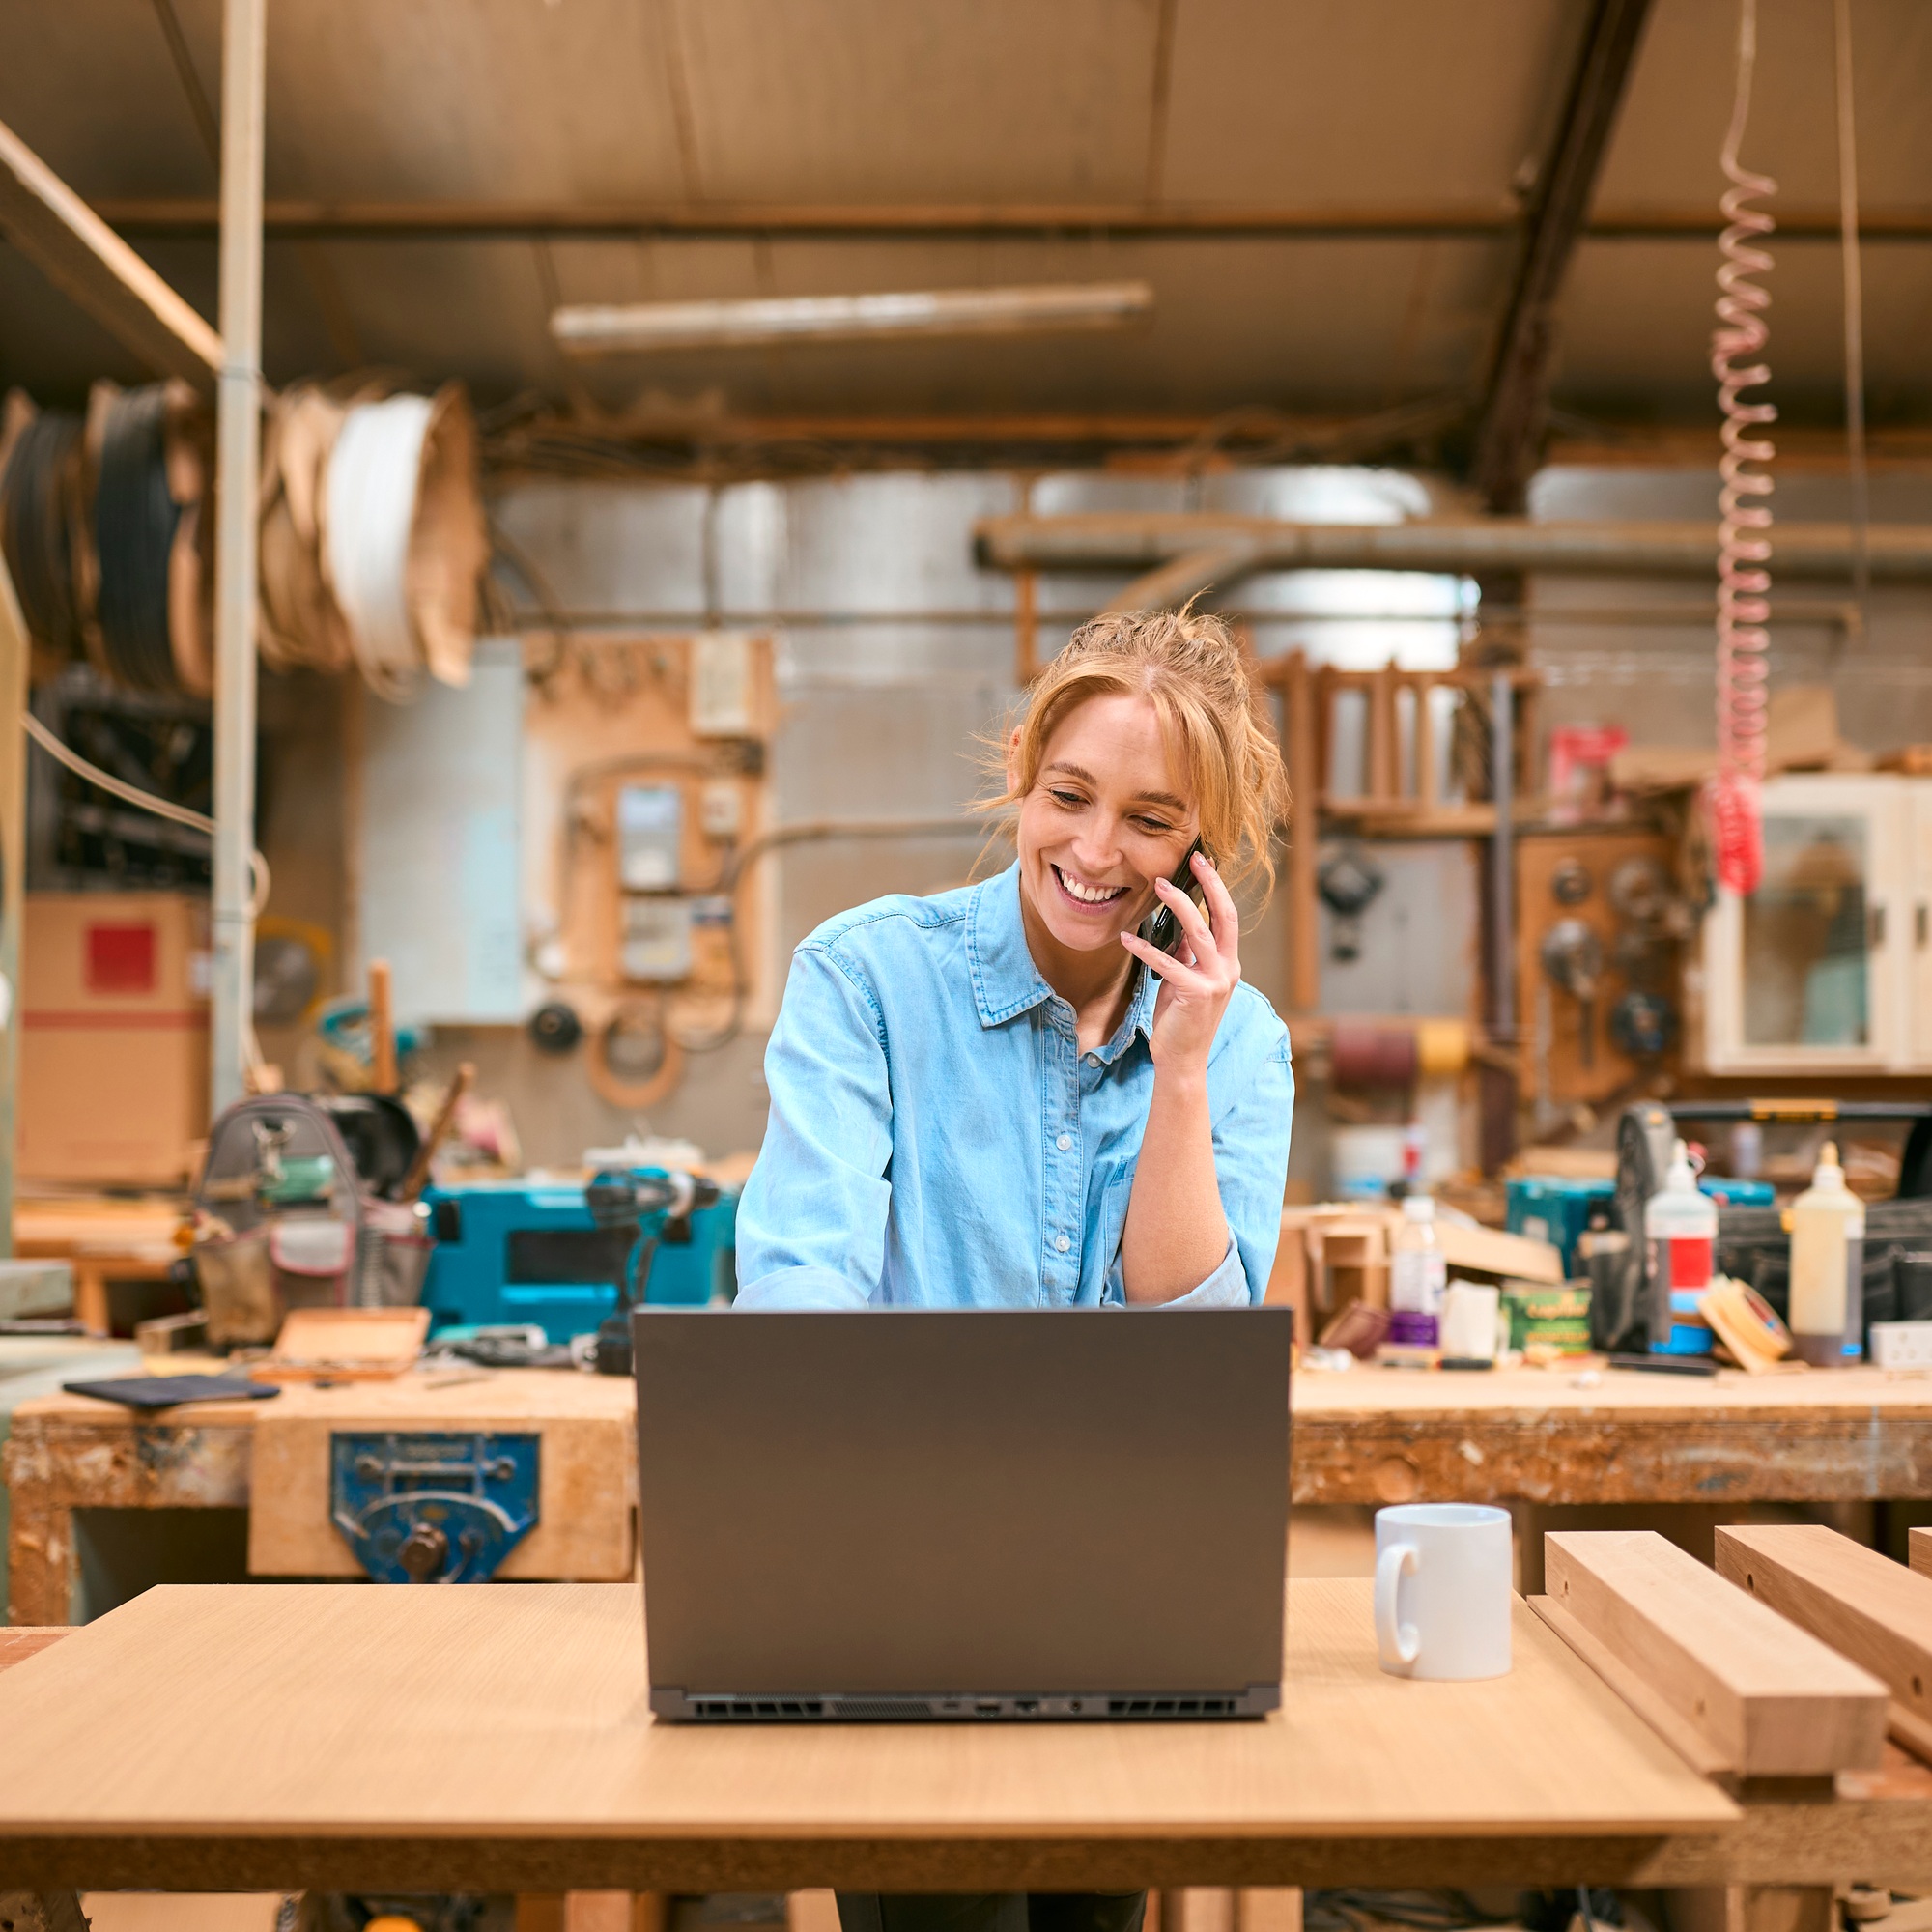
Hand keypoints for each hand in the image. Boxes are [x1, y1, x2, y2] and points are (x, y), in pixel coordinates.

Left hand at [1118, 851, 1240, 1072]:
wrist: (1182, 1060)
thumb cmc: (1181, 1020)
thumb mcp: (1185, 981)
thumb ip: (1186, 955)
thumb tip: (1177, 927)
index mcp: (1228, 964)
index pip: (1227, 917)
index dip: (1217, 889)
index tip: (1203, 863)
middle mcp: (1228, 970)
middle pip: (1224, 917)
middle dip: (1210, 885)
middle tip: (1194, 860)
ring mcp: (1215, 983)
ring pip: (1199, 933)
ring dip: (1180, 906)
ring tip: (1160, 886)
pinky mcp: (1195, 995)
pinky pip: (1168, 964)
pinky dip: (1145, 949)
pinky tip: (1126, 938)